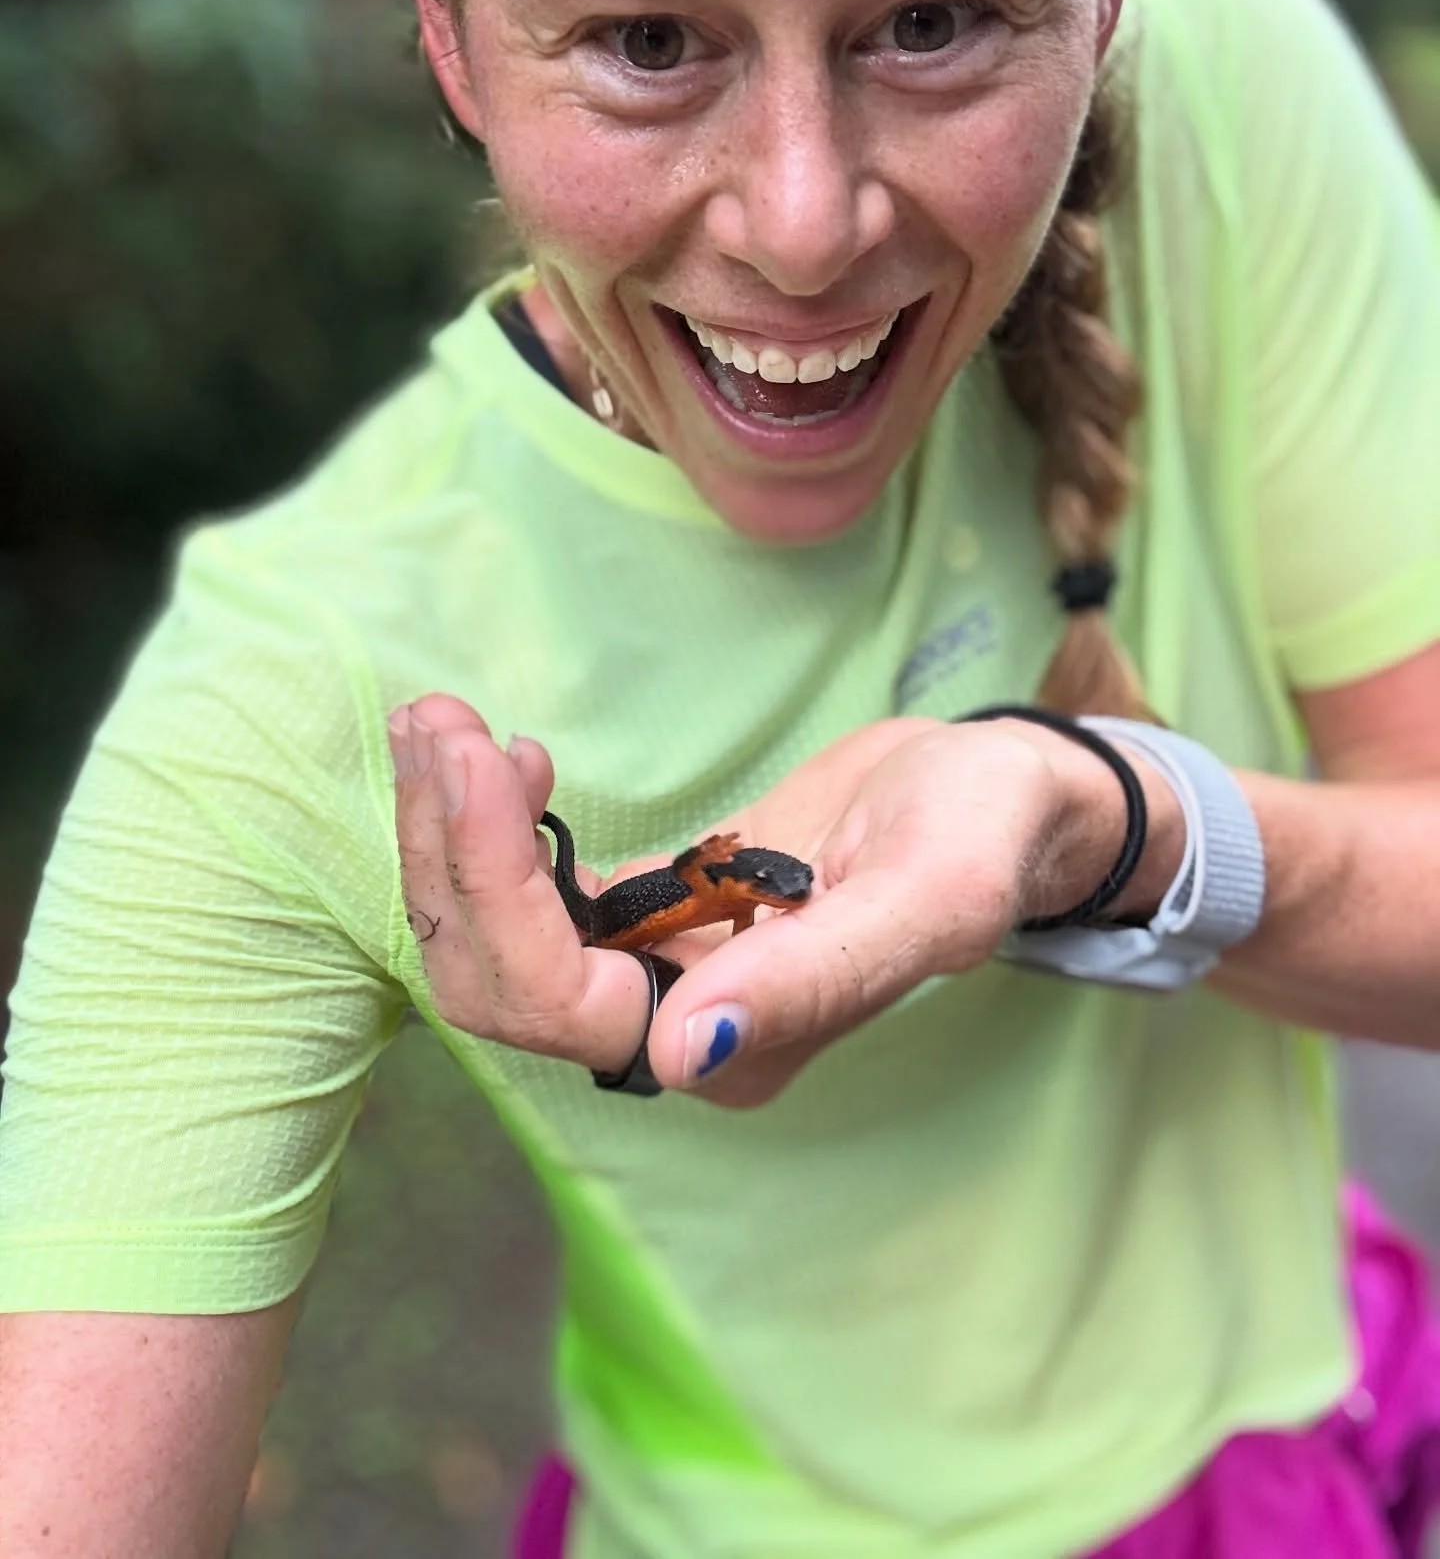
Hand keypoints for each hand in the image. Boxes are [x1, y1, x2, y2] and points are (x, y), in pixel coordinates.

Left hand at [389, 699, 1176, 1105]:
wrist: (994, 796)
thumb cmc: (981, 836)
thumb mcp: (929, 894)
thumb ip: (820, 975)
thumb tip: (686, 1058)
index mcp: (739, 1049)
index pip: (562, 1001)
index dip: (498, 888)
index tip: (488, 754)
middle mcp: (678, 1032)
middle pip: (498, 981)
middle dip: (446, 854)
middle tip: (439, 721)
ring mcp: (653, 977)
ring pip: (493, 942)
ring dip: (445, 835)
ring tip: (439, 720)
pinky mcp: (645, 920)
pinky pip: (527, 900)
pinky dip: (484, 829)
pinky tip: (498, 752)